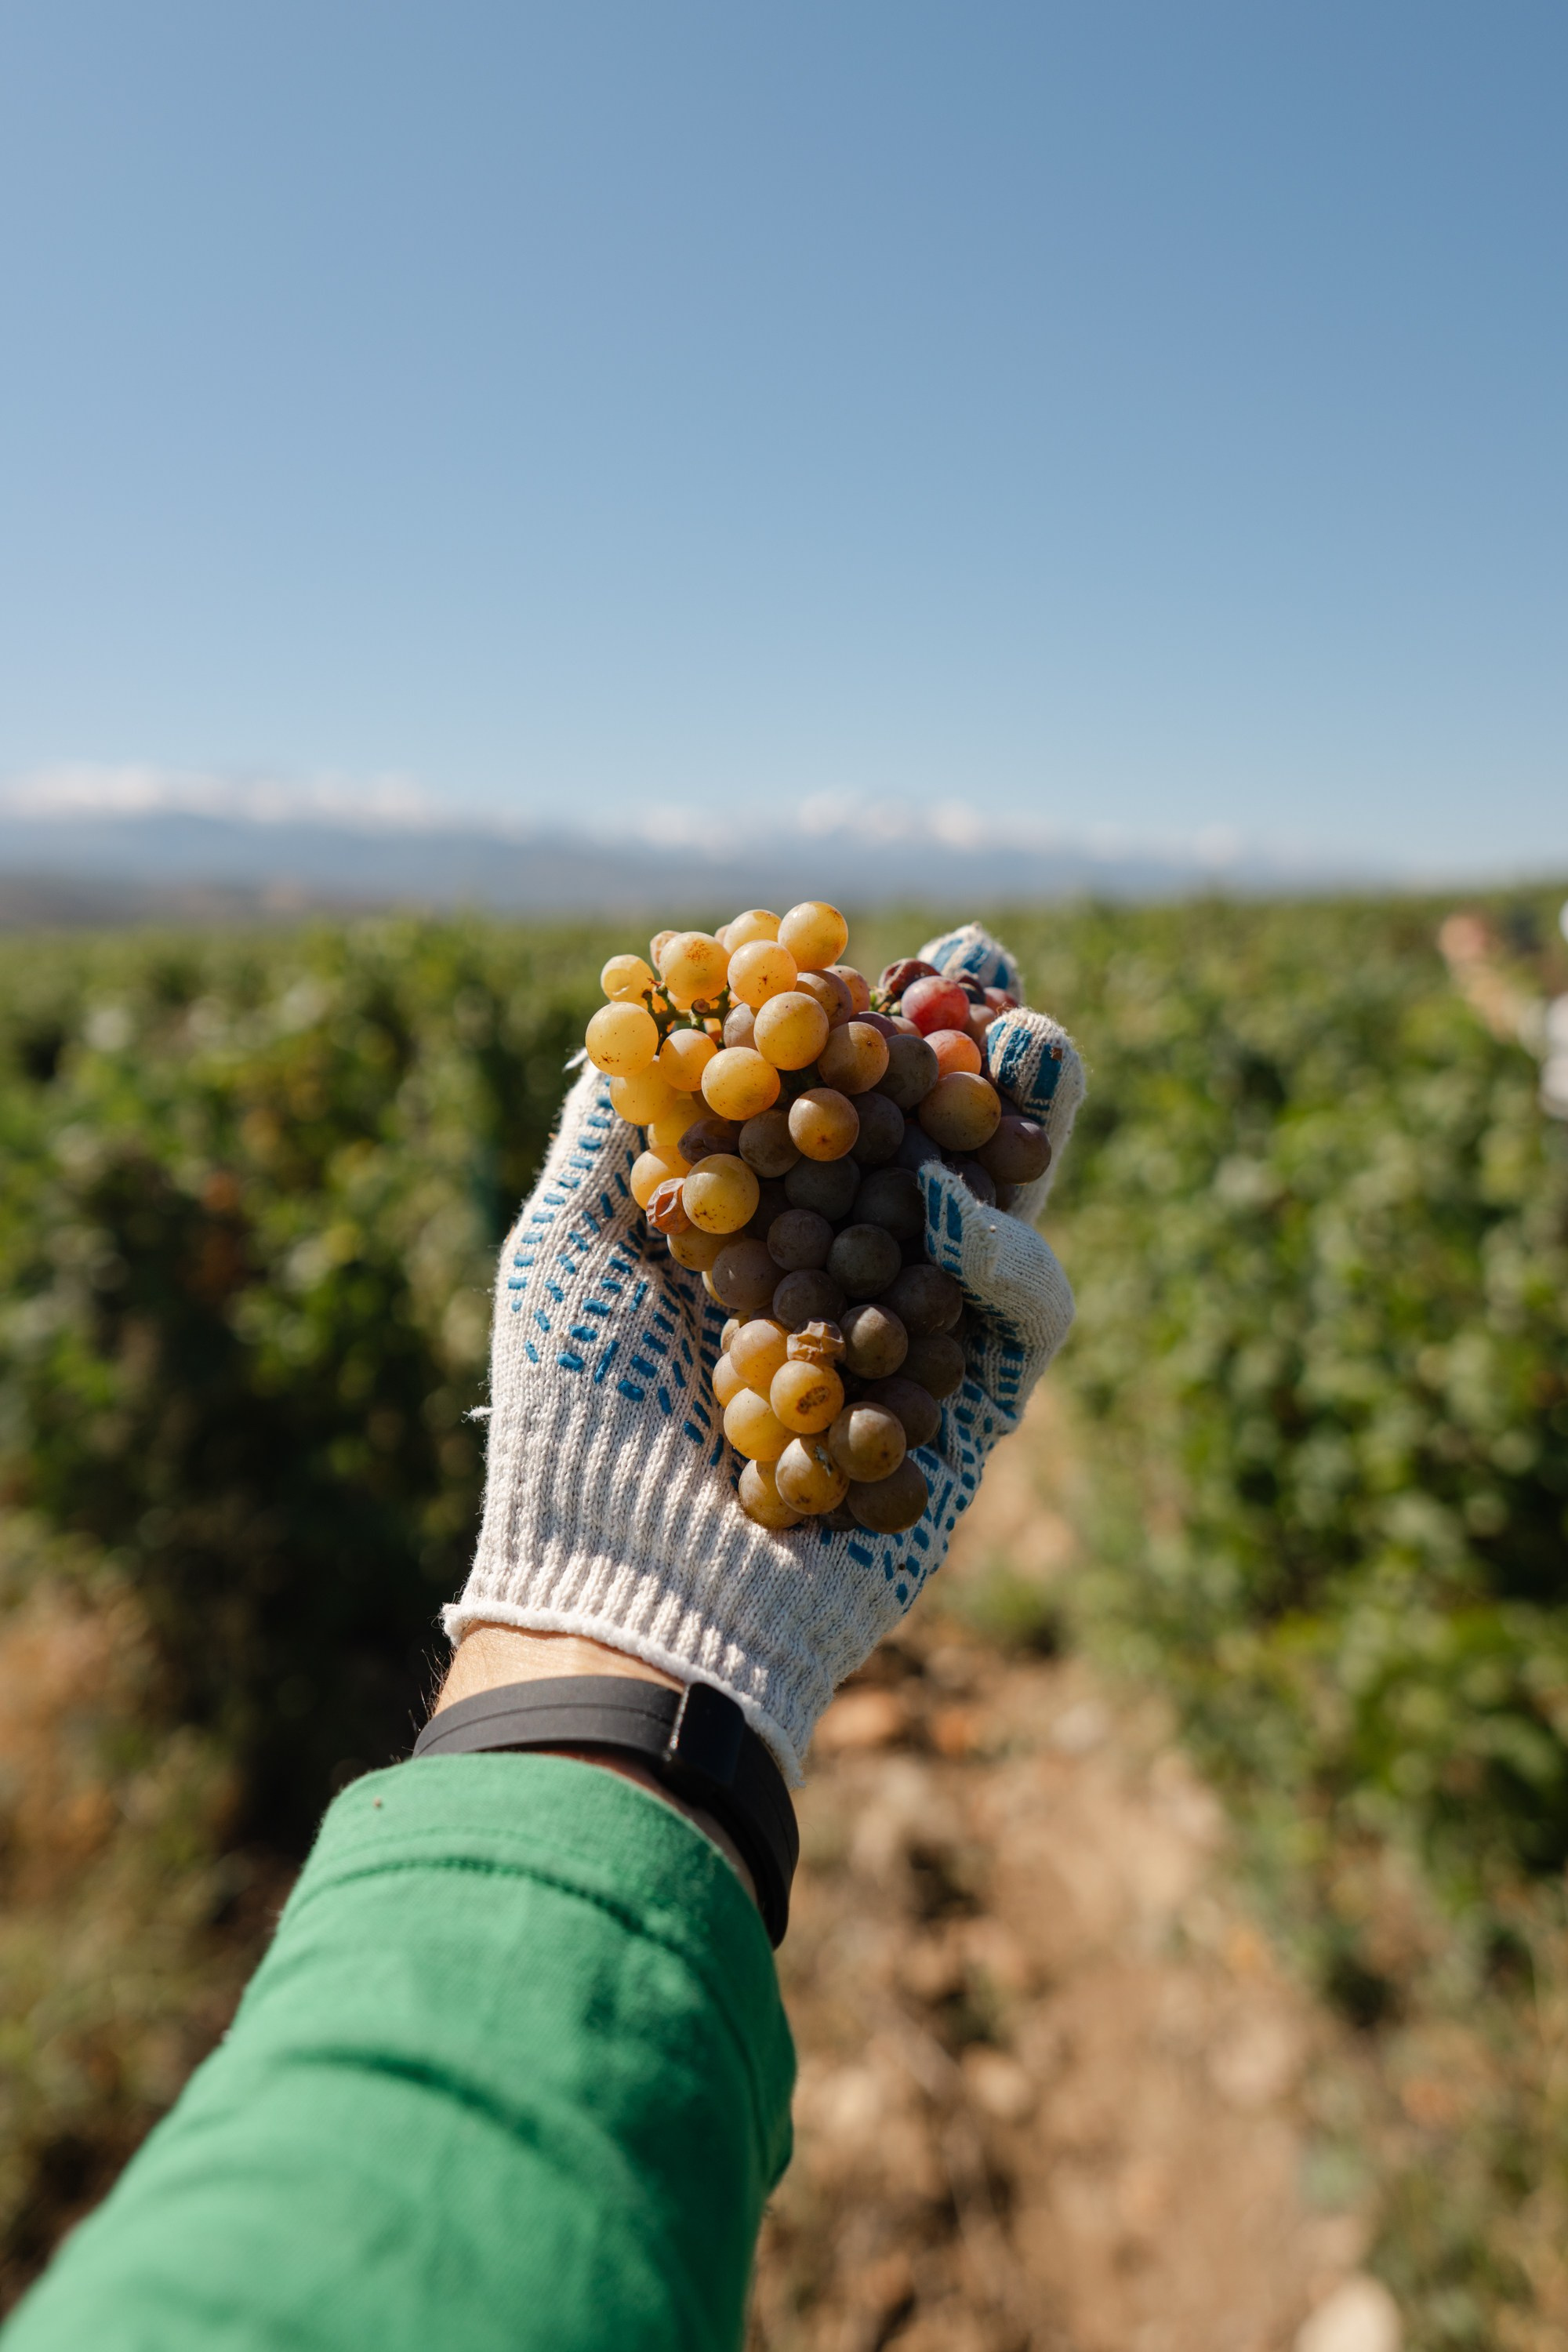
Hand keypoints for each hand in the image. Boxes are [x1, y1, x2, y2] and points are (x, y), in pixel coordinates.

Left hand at [447, 923, 1084, 1780]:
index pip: (824, 1111)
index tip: (860, 952)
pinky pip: (1016, 1322)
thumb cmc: (574, 1426)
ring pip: (993, 1219)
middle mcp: (839, 1281)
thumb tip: (628, 1009)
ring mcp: (908, 1346)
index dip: (852, 1033)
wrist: (630, 1595)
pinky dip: (1004, 1255)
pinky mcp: (963, 1417)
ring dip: (1023, 1128)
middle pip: (924, 1146)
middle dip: (960, 1060)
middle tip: (989, 975)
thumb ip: (608, 1136)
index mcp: (753, 1241)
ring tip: (1035, 1042)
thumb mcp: (564, 1254)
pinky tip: (962, 1202)